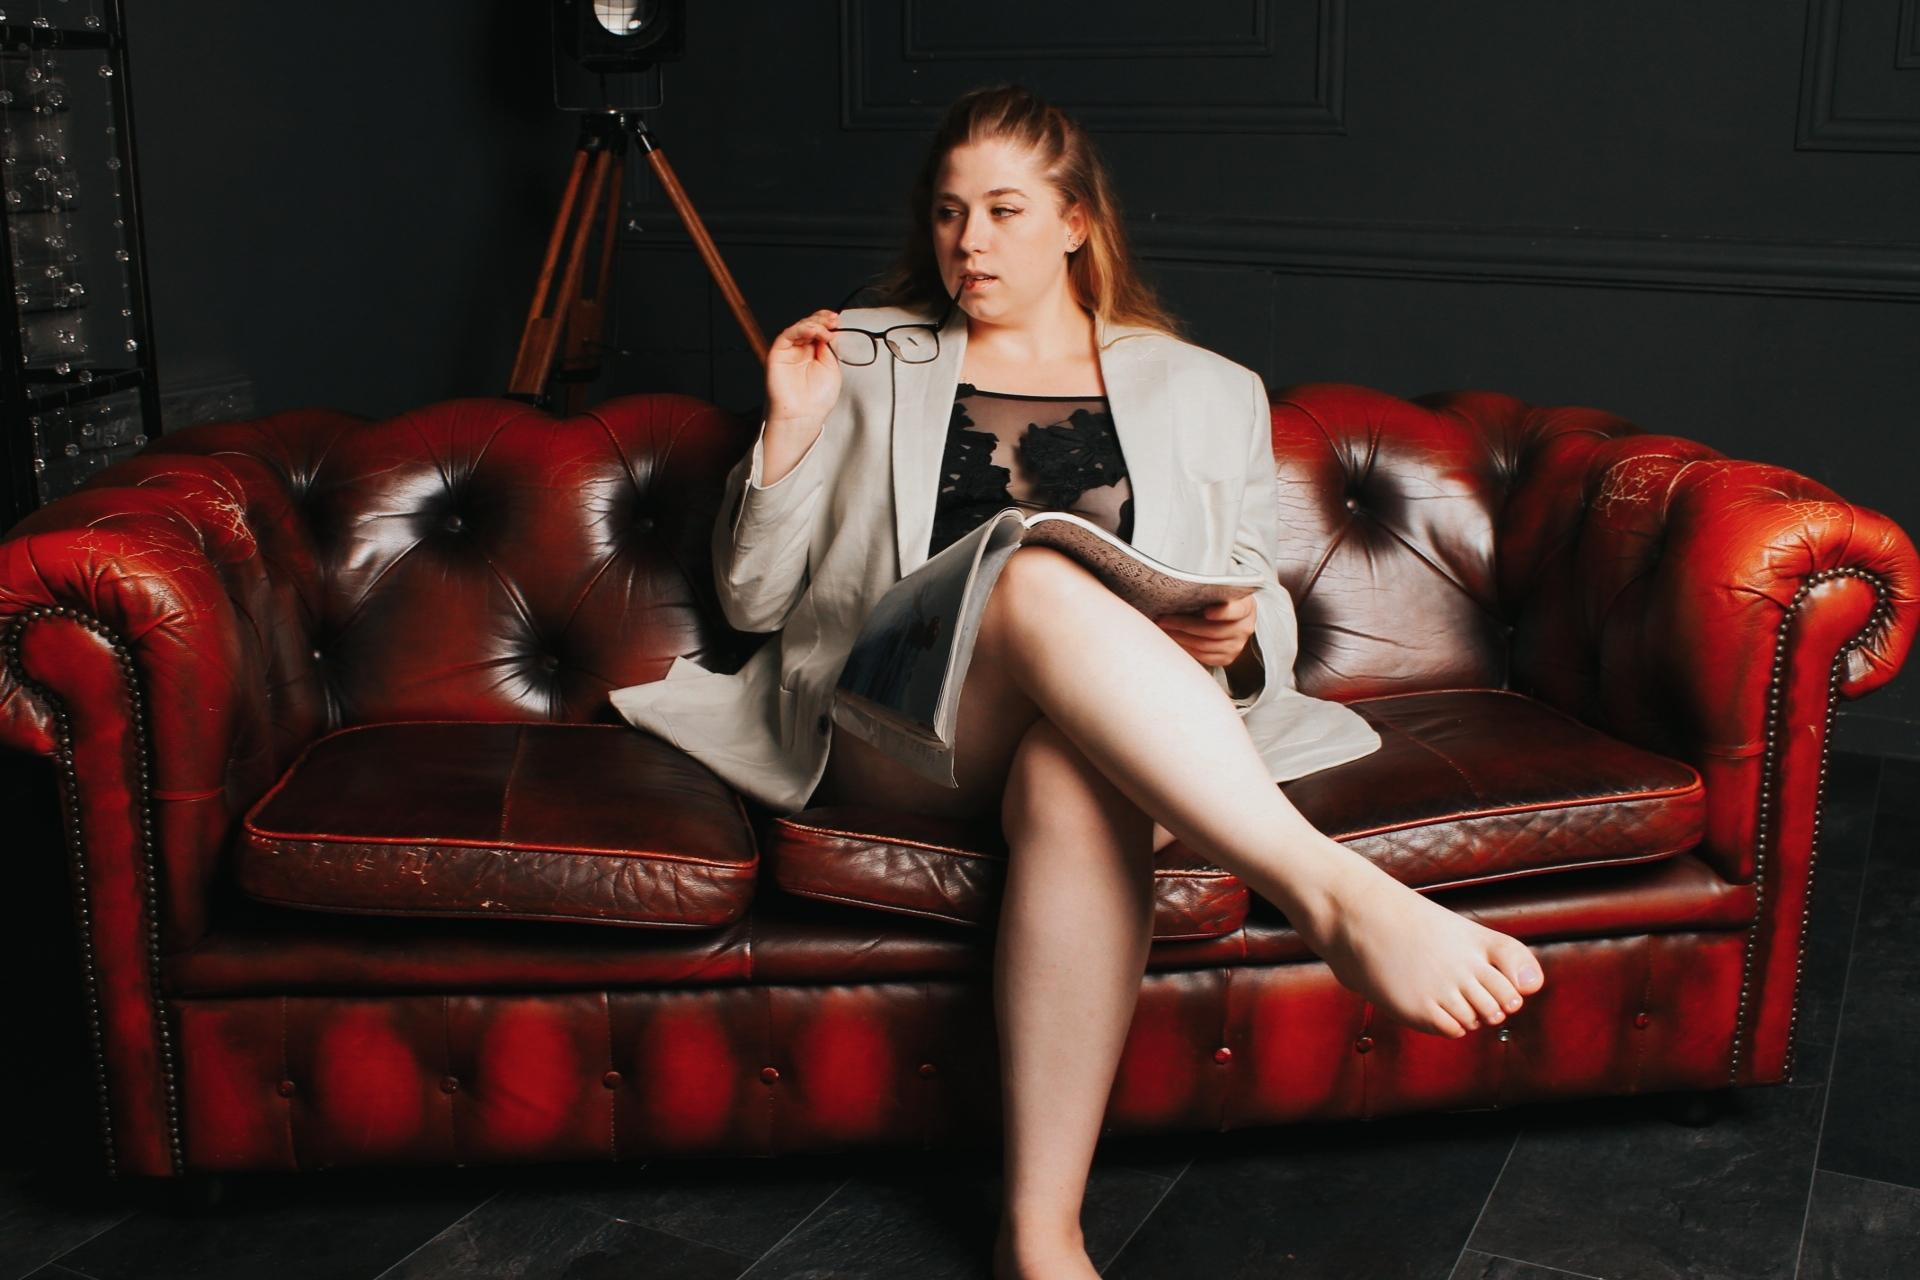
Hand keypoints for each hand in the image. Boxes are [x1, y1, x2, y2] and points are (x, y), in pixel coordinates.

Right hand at [765, 309, 843, 428]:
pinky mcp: (778, 353)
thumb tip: (831, 330)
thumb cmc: (817, 399)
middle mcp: (801, 350)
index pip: (819, 330)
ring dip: (813, 324)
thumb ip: (830, 348)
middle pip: (809, 325)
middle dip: (822, 320)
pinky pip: (787, 335)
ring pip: (799, 327)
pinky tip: (814, 332)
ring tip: (825, 330)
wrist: (803, 416)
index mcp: (815, 353)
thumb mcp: (832, 368)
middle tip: (833, 321)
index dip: (827, 322)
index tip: (837, 320)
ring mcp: (789, 351)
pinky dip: (801, 329)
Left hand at [1154, 593, 1254, 667]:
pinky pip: (1204, 656)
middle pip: (1213, 630)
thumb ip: (1207, 591)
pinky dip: (1186, 648)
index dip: (1222, 612)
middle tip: (1163, 619)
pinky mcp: (1227, 658)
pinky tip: (1174, 640)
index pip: (1236, 611)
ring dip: (1180, 638)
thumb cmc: (1222, 600)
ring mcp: (1237, 645)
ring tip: (1164, 629)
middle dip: (1184, 625)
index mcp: (1245, 607)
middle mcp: (1244, 628)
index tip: (1207, 612)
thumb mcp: (1221, 591)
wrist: (1234, 617)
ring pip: (1205, 645)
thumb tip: (1177, 593)